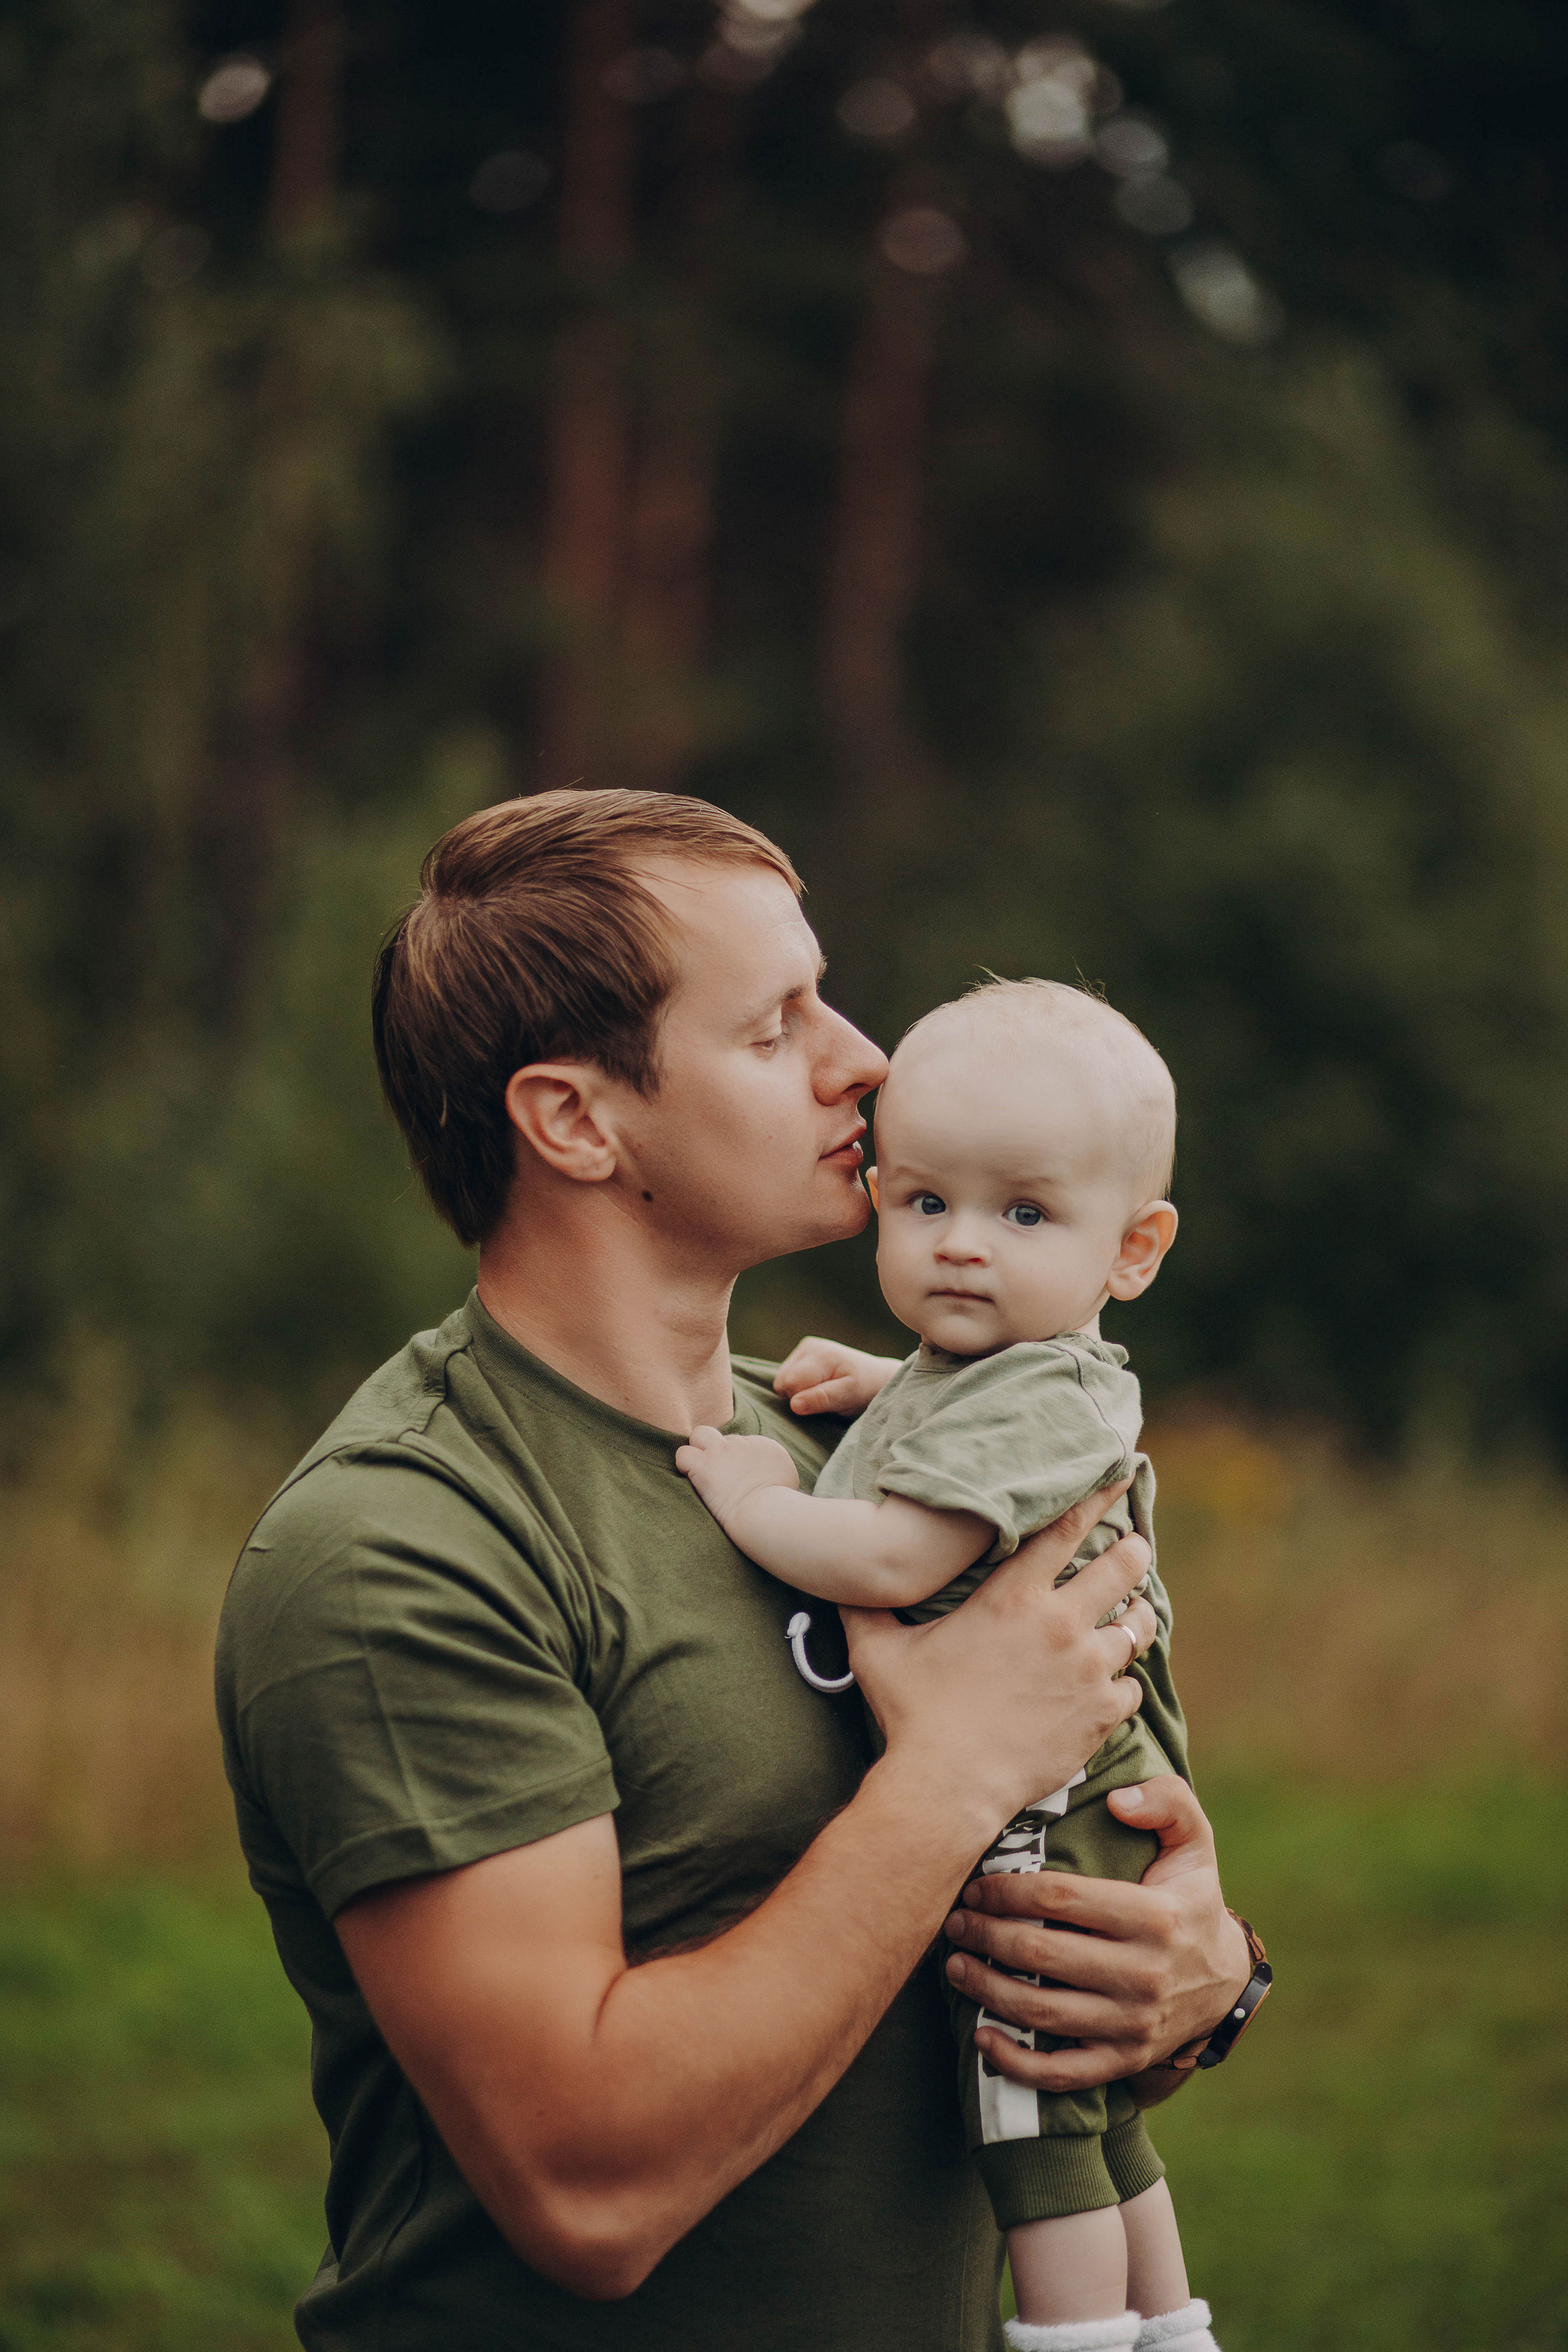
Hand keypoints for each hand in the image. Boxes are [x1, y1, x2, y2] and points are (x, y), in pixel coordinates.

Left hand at [676, 1426, 799, 1526]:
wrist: (767, 1514)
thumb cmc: (781, 1507)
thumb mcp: (789, 1481)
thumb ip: (775, 1471)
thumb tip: (768, 1476)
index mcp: (767, 1446)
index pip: (744, 1444)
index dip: (738, 1462)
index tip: (740, 1480)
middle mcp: (744, 1443)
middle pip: (724, 1437)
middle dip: (719, 1450)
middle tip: (718, 1473)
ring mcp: (723, 1451)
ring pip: (699, 1434)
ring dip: (697, 1451)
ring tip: (700, 1471)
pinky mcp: (704, 1464)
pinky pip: (683, 1454)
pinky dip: (684, 1465)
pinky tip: (690, 1478)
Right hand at [773, 1335, 900, 1416]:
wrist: (875, 1378)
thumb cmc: (865, 1389)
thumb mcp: (849, 1396)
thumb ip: (822, 1398)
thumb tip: (794, 1404)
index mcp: (822, 1354)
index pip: (791, 1383)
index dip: (803, 1401)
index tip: (824, 1404)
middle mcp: (810, 1346)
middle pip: (783, 1381)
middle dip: (799, 1396)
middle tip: (825, 1398)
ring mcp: (805, 1348)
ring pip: (781, 1380)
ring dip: (798, 1392)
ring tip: (823, 1392)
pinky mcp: (802, 1353)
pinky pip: (785, 1377)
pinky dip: (798, 1387)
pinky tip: (817, 1386)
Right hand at [844, 1484, 1158, 1840]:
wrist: (948, 1787)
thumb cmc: (913, 1715)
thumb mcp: (879, 1652)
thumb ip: (866, 1609)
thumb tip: (840, 1581)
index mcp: (1013, 1598)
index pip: (1065, 1529)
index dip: (1098, 1497)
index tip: (1119, 1477)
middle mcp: (1060, 1624)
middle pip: (1121, 1568)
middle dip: (1134, 1553)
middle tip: (1137, 1548)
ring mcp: (1087, 1670)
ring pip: (1138, 1628)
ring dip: (1136, 1618)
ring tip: (1134, 1615)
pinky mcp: (1101, 1714)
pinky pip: (1131, 1688)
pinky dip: (1122, 1684)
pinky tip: (1110, 1686)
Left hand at [940, 1775, 1252, 2093]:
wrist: (1225, 1983)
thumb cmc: (1190, 1900)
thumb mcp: (1195, 1844)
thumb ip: (1168, 1803)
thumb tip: (1119, 1798)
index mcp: (1155, 1917)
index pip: (1061, 1898)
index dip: (1007, 1890)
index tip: (975, 1886)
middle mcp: (1145, 1975)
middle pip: (1041, 1954)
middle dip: (985, 1936)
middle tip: (955, 1923)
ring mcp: (1134, 2024)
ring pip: (1042, 2013)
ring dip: (987, 1990)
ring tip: (955, 1965)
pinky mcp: (1125, 2060)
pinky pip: (1063, 2074)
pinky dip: (1017, 2063)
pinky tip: (982, 2038)